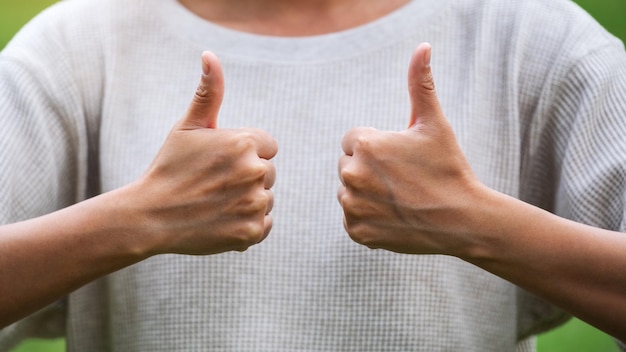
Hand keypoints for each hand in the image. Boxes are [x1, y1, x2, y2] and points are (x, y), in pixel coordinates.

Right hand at [131, 51, 277, 254]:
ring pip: (266, 198)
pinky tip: (221, 220)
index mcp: (244, 142)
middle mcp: (255, 171)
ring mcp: (255, 204)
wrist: (150, 216)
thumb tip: (210, 55)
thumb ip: (208, 92)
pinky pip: (264, 224)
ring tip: (215, 203)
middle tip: (213, 184)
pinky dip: (247, 225)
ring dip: (247, 201)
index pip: (267, 146)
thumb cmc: (169, 167)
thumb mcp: (187, 126)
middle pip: (269, 172)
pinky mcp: (252, 232)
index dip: (243, 153)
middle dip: (246, 176)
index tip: (219, 162)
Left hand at [338, 43, 483, 255]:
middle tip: (403, 180)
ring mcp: (352, 206)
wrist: (463, 219)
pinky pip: (353, 219)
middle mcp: (351, 174)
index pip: (353, 141)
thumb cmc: (448, 168)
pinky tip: (395, 216)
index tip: (400, 159)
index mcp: (364, 145)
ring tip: (399, 198)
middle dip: (370, 169)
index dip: (378, 148)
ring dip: (367, 194)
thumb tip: (423, 47)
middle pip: (349, 165)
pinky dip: (369, 218)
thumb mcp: (434, 123)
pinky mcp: (357, 232)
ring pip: (349, 192)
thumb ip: (420, 84)